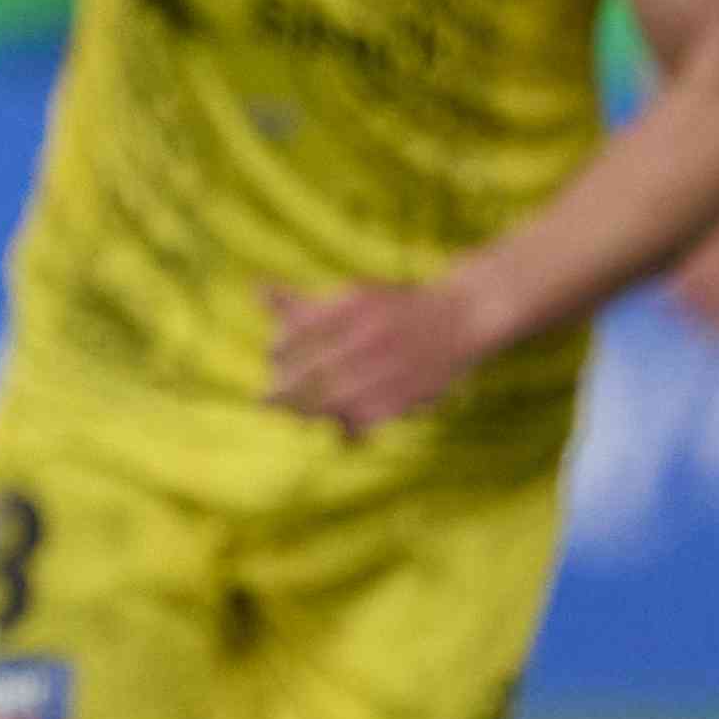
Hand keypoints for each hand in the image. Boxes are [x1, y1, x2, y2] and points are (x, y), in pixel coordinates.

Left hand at [263, 268, 517, 431]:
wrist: (460, 317)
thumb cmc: (395, 307)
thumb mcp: (354, 295)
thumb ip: (305, 303)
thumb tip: (258, 291)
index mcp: (353, 306)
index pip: (298, 331)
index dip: (280, 347)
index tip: (273, 355)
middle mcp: (368, 336)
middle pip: (310, 371)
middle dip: (283, 388)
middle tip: (266, 398)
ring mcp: (386, 369)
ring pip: (331, 400)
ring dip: (305, 410)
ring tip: (293, 413)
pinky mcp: (402, 397)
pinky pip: (360, 420)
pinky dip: (343, 426)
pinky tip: (334, 427)